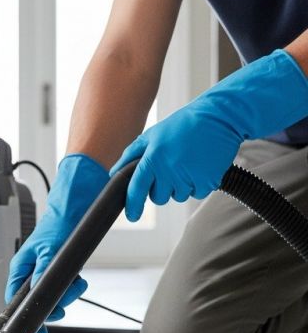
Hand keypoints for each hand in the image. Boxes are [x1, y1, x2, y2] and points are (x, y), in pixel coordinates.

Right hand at [6, 154, 108, 332]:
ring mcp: (47, 269)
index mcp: (21, 267)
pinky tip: (80, 280)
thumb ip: (43, 274)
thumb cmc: (59, 222)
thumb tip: (40, 294)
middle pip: (38, 300)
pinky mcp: (62, 267)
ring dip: (68, 294)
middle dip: (55, 304)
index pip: (17, 299)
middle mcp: (32, 270)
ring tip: (78, 284)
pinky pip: (66, 285)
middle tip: (66, 304)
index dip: (26, 317)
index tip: (38, 331)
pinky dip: (75, 286)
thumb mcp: (50, 250)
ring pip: (55, 294)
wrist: (79, 205)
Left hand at [112, 49, 307, 220]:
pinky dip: (198, 184)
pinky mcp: (208, 180)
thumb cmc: (182, 125)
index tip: (132, 216)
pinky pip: (197, 193)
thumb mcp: (152, 134)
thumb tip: (114, 173)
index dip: (133, 205)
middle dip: (161, 188)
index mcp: (153, 158)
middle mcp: (169, 169)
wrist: (219, 117)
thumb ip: (130, 155)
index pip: (137, 188)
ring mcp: (189, 176)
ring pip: (178, 196)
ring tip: (187, 162)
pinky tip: (200, 166)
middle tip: (171, 168)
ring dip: (181, 185)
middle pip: (158, 197)